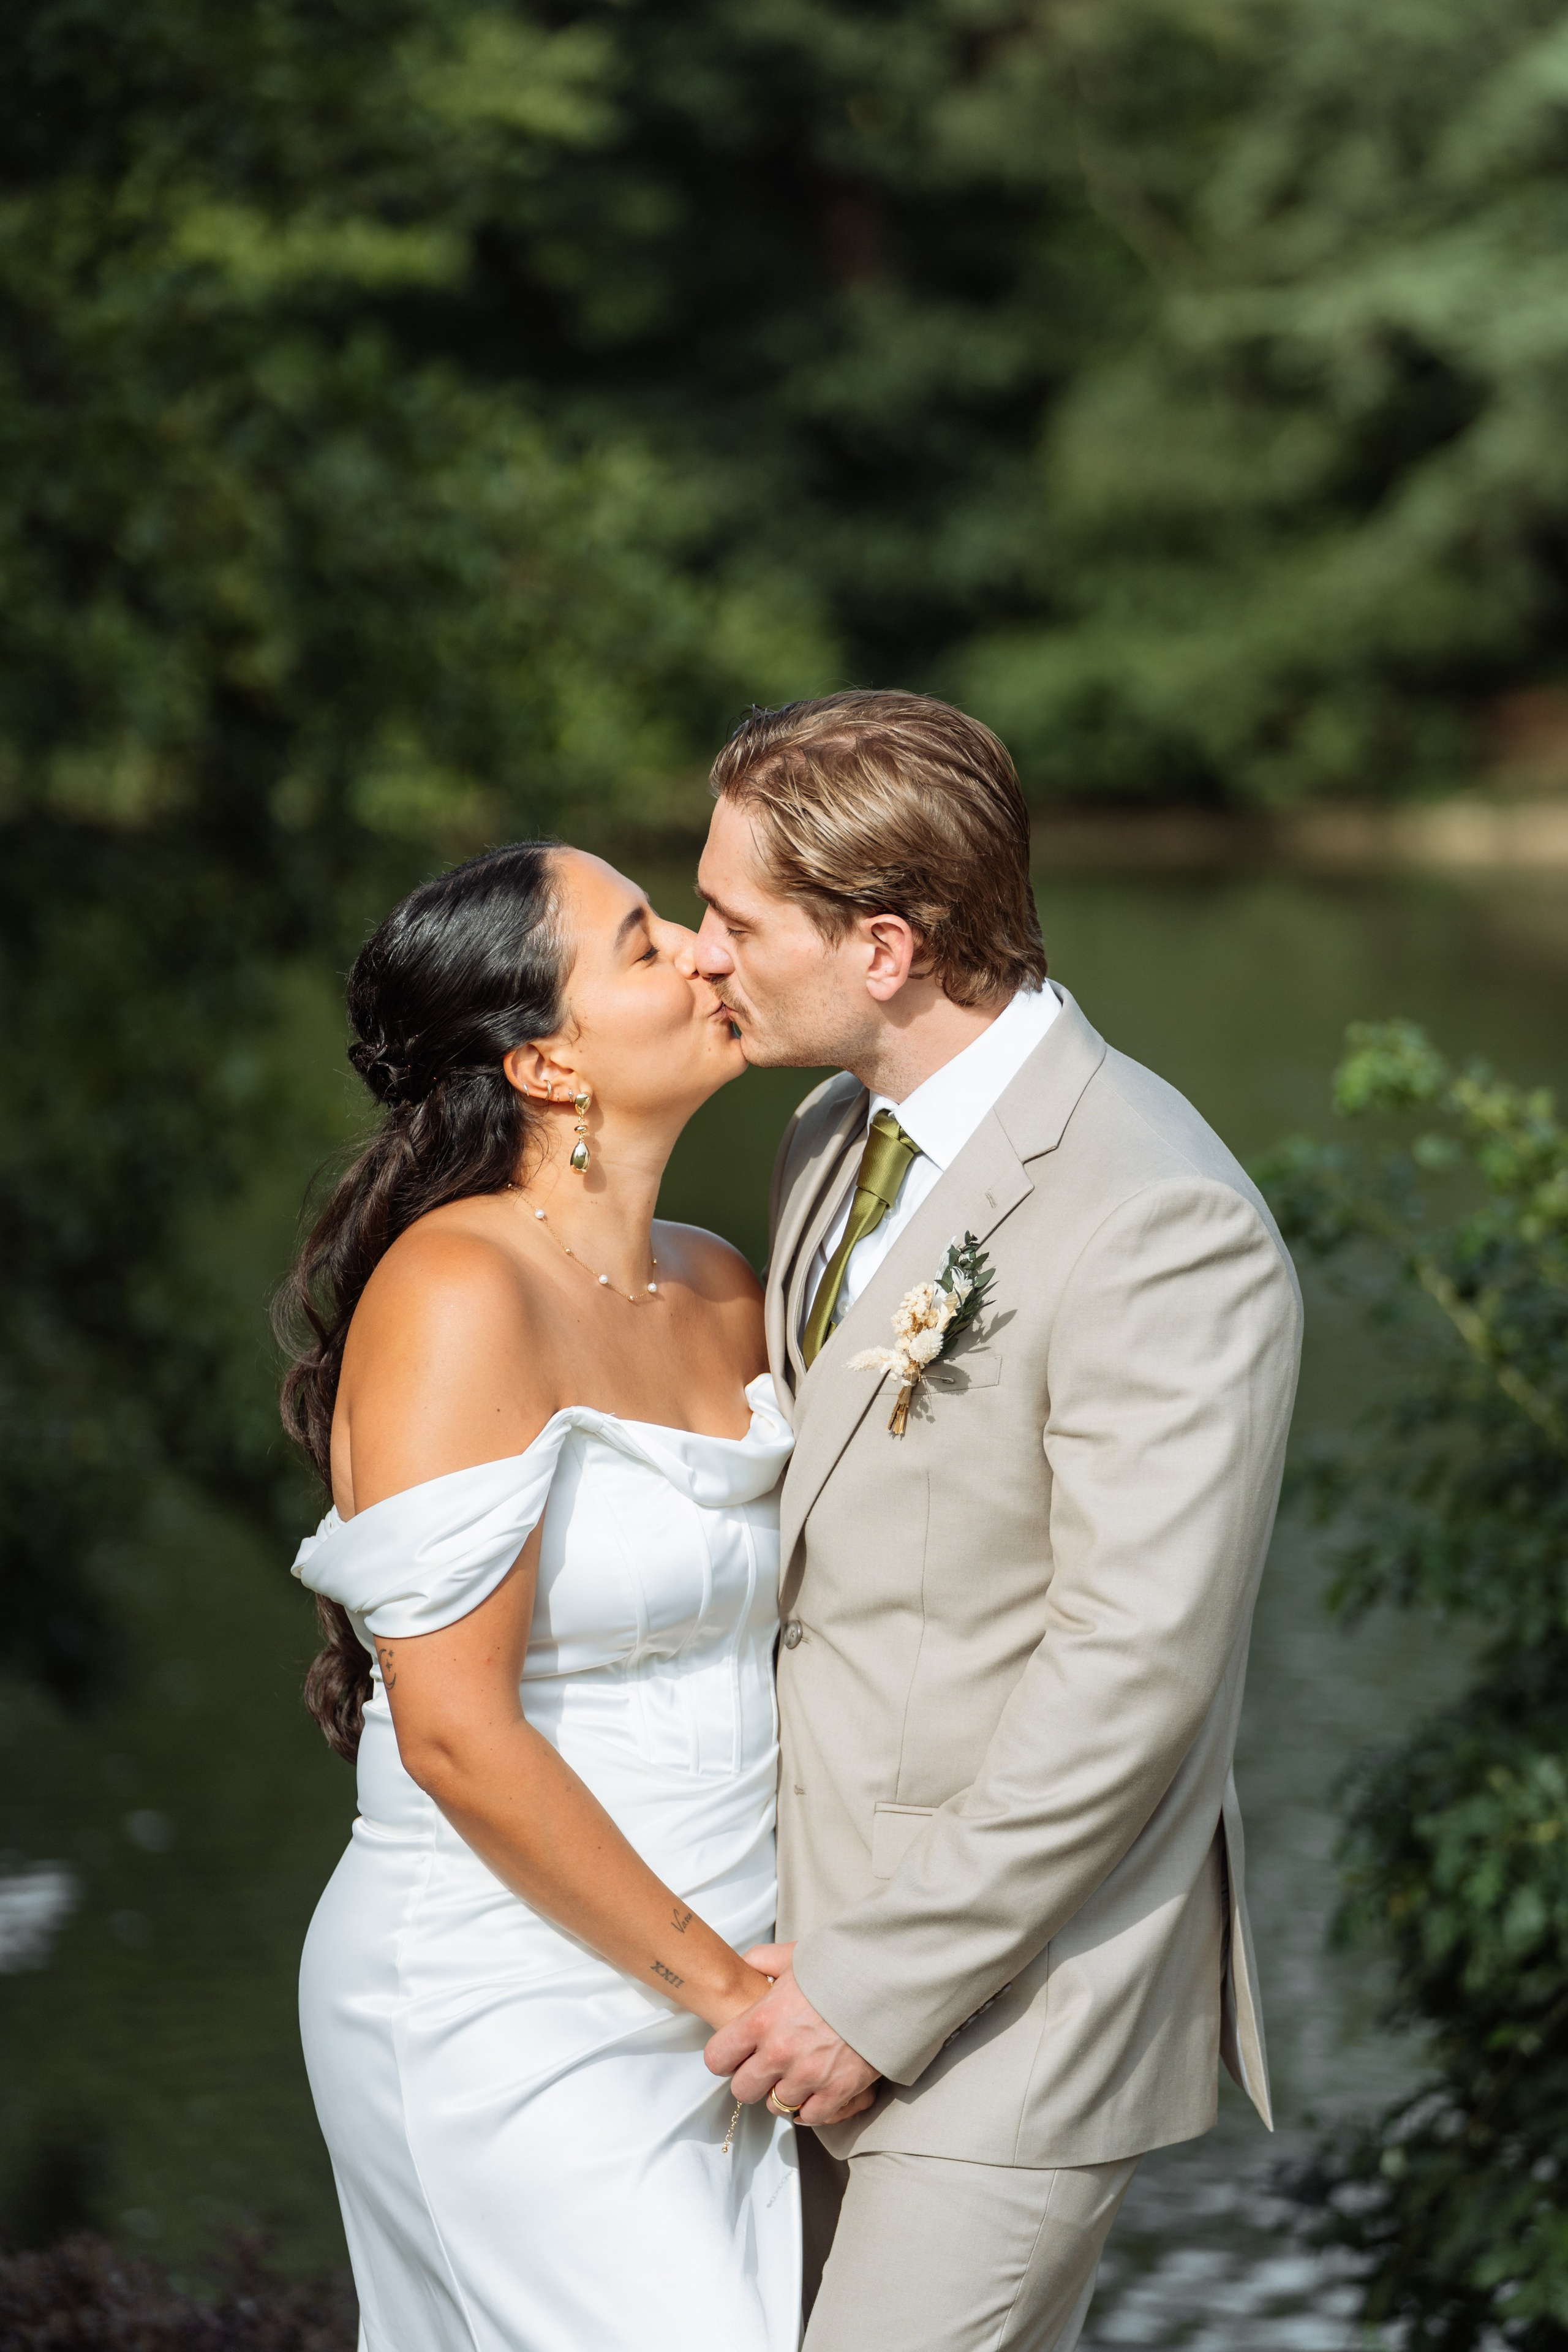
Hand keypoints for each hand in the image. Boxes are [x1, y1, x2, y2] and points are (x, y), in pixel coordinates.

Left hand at [703, 1943, 879, 2126]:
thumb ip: (762, 1959)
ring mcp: (808, 2076)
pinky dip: (810, 2108)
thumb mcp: (794, 1956)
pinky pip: (809, 2117)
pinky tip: (815, 2089)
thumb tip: (745, 1963)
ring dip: (783, 2093)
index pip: (718, 2058)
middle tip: (766, 2067)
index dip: (725, 2057)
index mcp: (762, 2020)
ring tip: (796, 2074)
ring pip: (776, 2106)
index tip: (736, 2054)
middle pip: (743, 2090)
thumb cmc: (838, 1968)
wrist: (886, 1983)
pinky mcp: (837, 2091)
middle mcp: (779, 2053)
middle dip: (751, 2080)